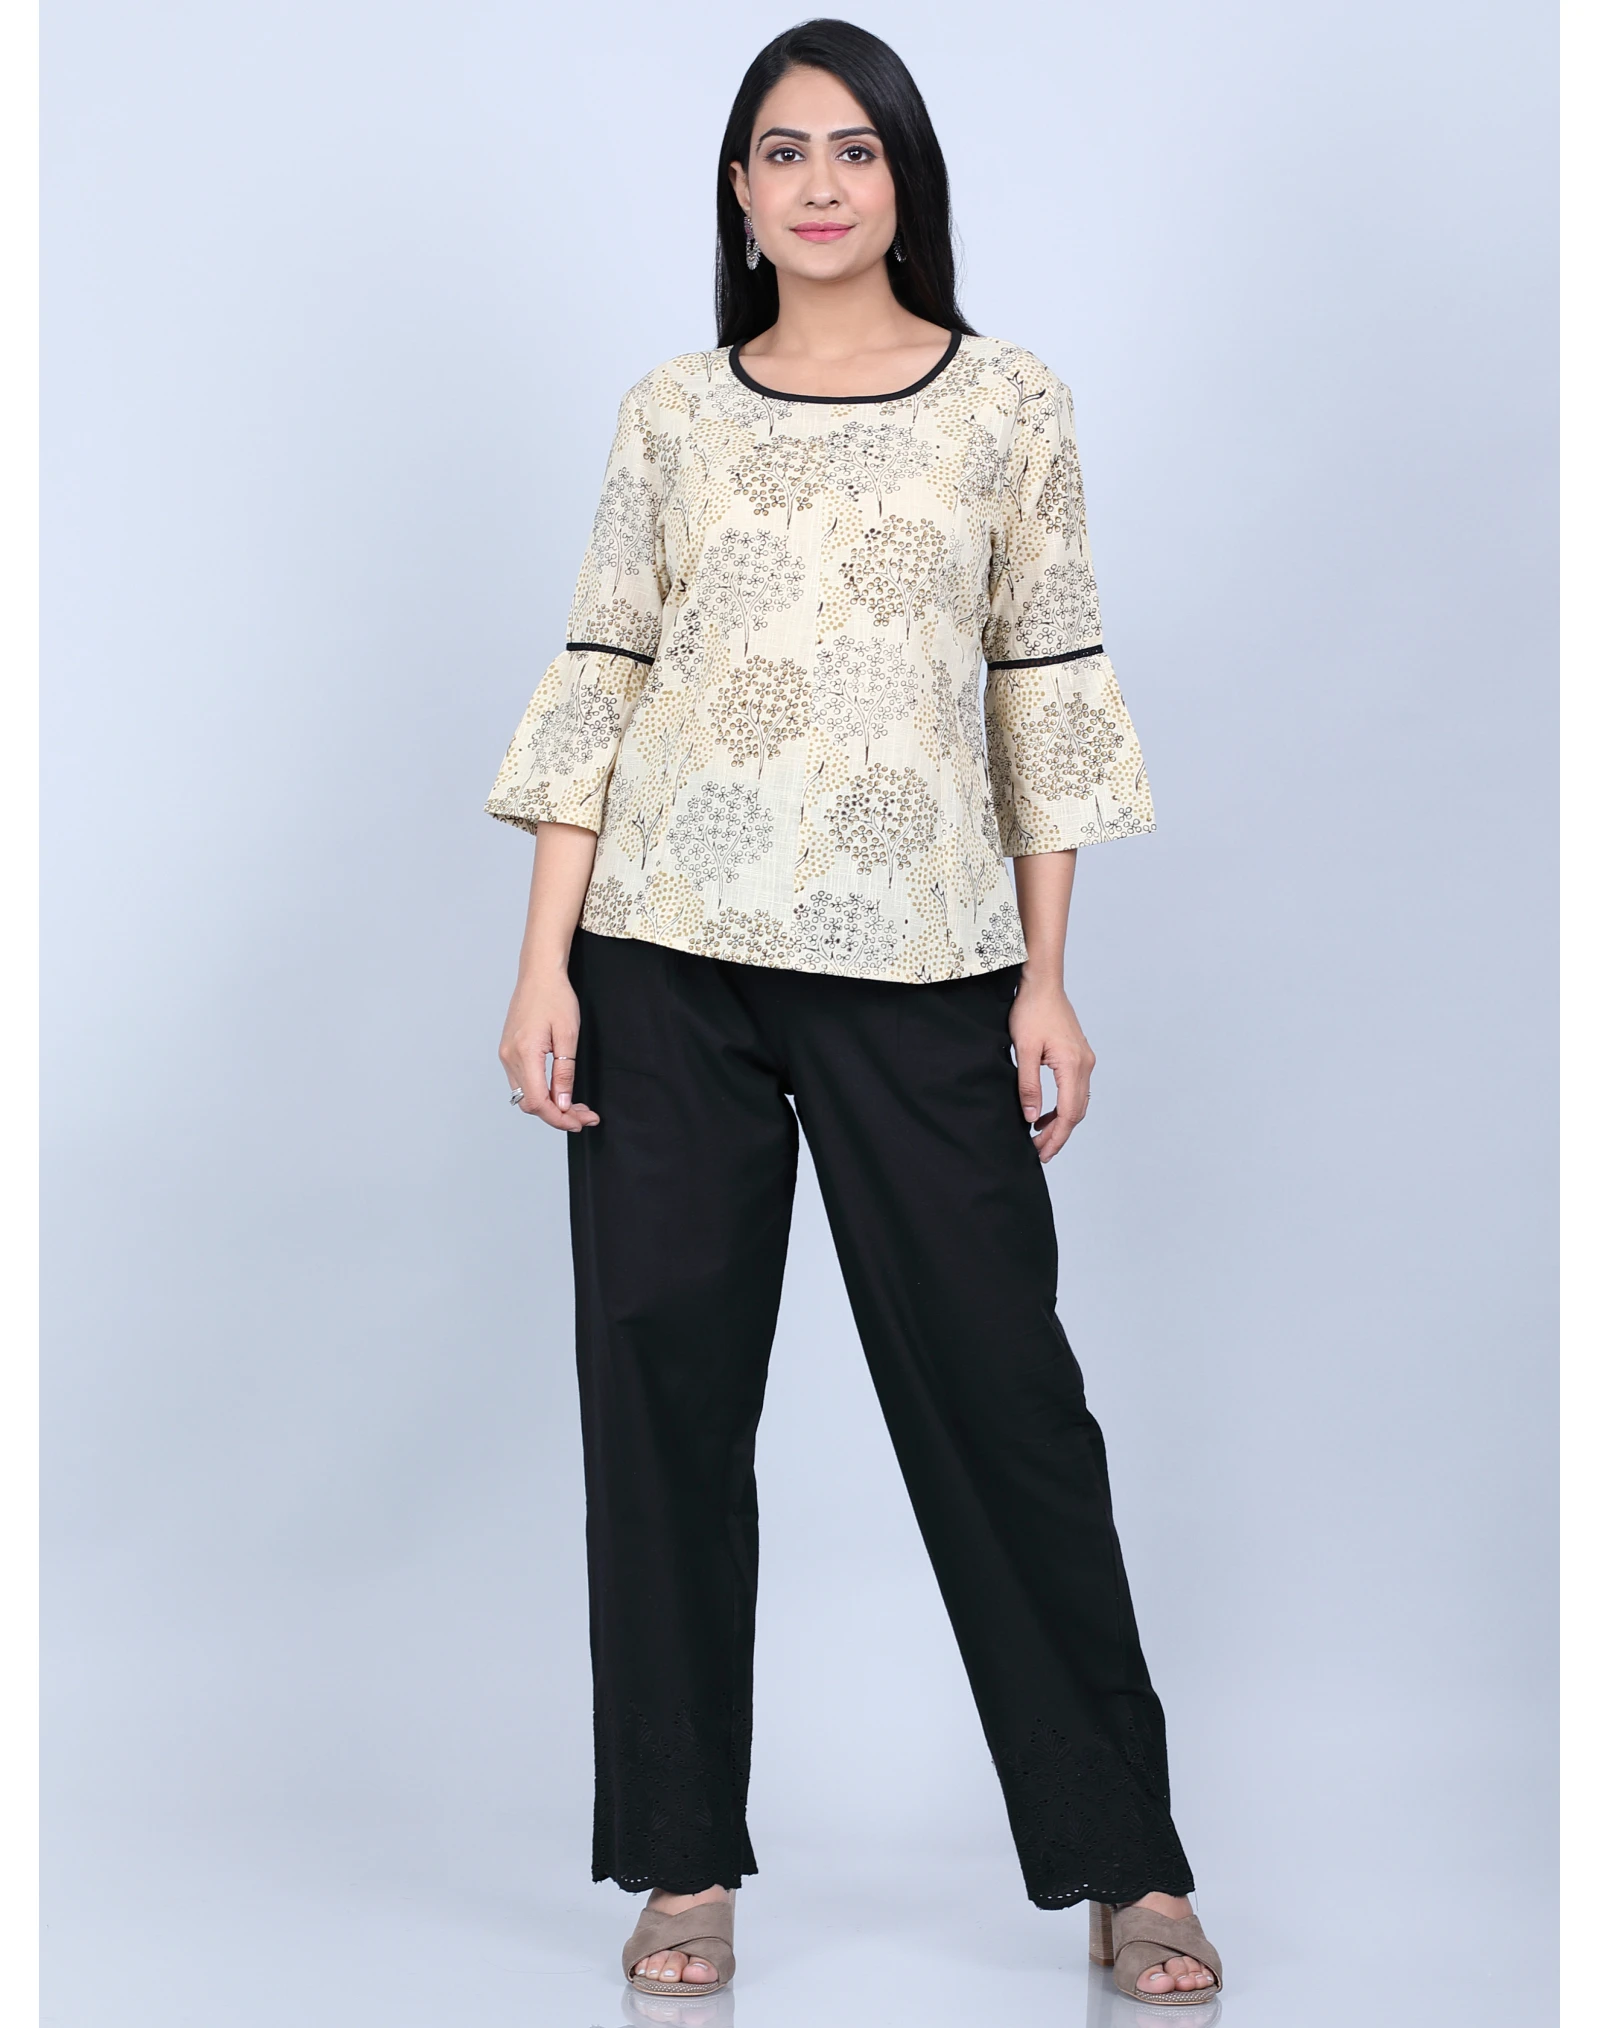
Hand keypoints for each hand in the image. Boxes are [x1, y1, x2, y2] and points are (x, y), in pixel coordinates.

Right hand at [499, 965, 600, 1132]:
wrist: (539, 974)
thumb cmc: (555, 997)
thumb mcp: (568, 1035)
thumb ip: (565, 1072)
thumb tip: (564, 1104)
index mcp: (524, 1053)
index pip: (538, 1102)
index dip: (560, 1118)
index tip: (581, 1122)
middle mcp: (509, 1057)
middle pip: (530, 1104)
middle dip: (558, 1115)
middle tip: (585, 1116)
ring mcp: (506, 1055)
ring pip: (525, 1096)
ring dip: (550, 1105)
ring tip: (576, 1106)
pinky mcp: (508, 1051)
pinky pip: (522, 1082)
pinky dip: (541, 1092)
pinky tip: (559, 1091)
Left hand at [1009, 975, 1093, 1162]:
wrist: (1042, 984)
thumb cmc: (1031, 1011)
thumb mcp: (1023, 1050)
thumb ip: (1028, 1085)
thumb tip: (1031, 1117)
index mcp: (1073, 1065)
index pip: (1068, 1113)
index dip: (1056, 1137)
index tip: (1041, 1154)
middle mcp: (1085, 1064)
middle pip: (1076, 1112)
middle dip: (1059, 1135)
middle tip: (1039, 1152)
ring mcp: (1085, 1060)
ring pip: (1078, 1102)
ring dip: (1061, 1122)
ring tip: (1040, 1137)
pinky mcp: (1079, 1056)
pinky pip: (1075, 1089)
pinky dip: (1063, 1106)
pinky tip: (1045, 1113)